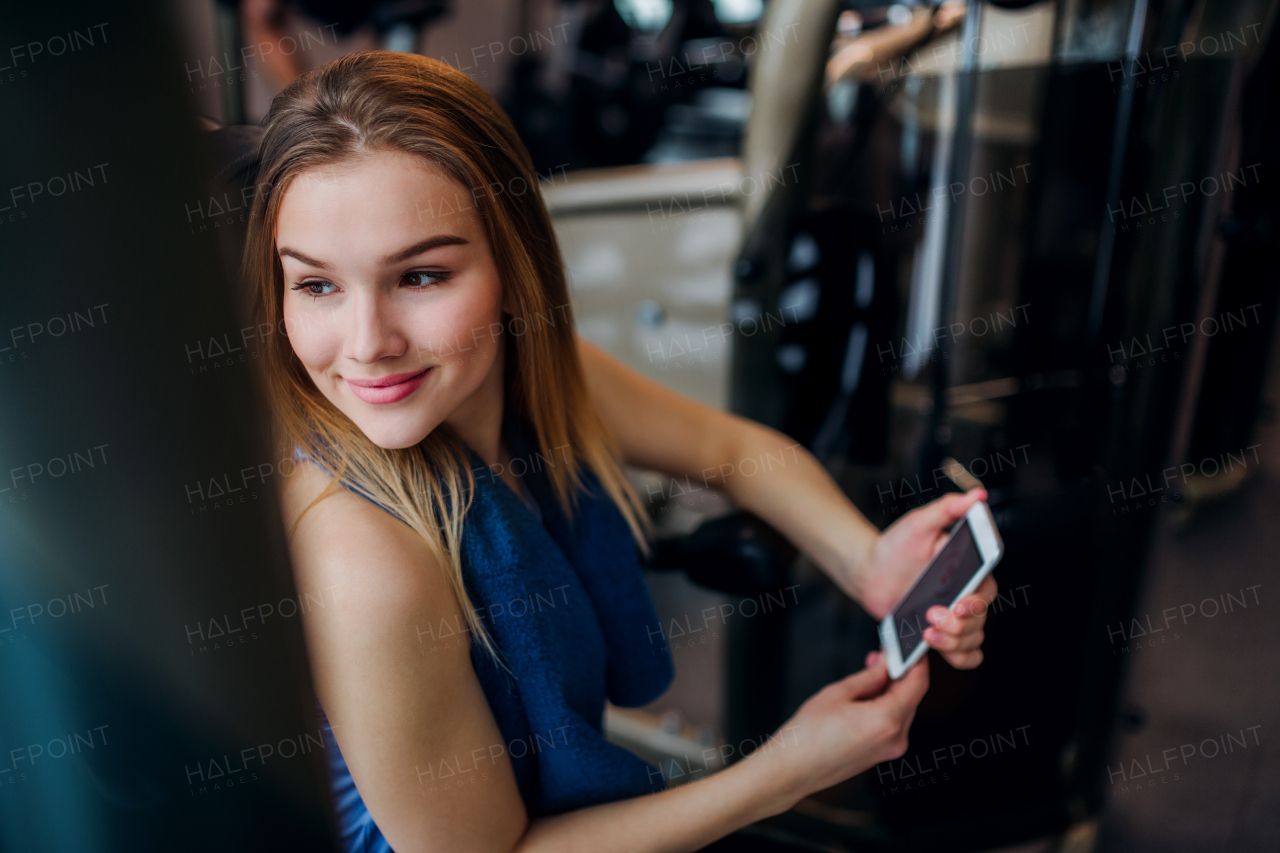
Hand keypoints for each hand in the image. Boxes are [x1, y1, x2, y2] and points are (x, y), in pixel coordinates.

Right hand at [764, 652, 928, 806]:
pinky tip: (868, 693)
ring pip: (902, 709)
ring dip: (891, 689)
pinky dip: (885, 705)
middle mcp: (895, 738)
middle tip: (884, 653)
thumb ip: (869, 677)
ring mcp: (890, 749)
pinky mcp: (881, 754)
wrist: (793, 769)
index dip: (916, 661)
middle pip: (911, 696)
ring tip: (870, 671)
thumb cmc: (809, 734)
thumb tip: (886, 663)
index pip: (918, 684)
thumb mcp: (838, 693)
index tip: (910, 647)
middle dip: (900, 673)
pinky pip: (892, 723)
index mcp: (887, 720)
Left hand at [848, 489, 997, 669]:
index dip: (977, 602)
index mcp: (968, 569)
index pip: (987, 590)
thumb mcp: (919, 523)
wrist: (869, 570)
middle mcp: (966, 594)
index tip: (959, 604)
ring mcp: (954, 616)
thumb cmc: (895, 545)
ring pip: (973, 640)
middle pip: (980, 620)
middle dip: (958, 625)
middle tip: (931, 615)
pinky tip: (937, 649)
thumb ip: (948, 509)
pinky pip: (964, 655)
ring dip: (954, 643)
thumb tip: (978, 496)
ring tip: (926, 632)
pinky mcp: (940, 633)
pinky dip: (959, 658)